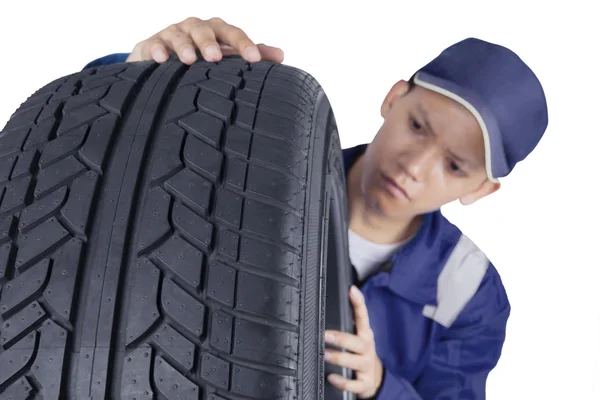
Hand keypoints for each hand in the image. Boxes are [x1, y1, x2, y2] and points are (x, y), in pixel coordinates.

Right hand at [126, 16, 283, 64]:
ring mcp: (173, 34)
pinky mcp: (151, 44)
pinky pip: (153, 45)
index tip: (254, 60)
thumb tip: (281, 56)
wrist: (167, 61)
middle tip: (215, 58)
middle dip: (210, 42)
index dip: (244, 45)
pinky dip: (157, 50)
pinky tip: (162, 60)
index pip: (233, 34)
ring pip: (179, 35)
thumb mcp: (227, 57)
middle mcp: (195, 28)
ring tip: (189, 60)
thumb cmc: (203, 58)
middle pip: (204, 30)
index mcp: (217, 31)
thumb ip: (252, 55)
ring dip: (184, 46)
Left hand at [324, 285, 383, 398]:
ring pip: (354, 361)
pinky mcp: (364, 383)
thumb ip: (351, 322)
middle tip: (325, 335)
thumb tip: (338, 302)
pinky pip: (353, 384)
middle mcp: (367, 350)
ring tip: (324, 354)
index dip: (358, 303)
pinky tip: (332, 377)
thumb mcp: (360, 337)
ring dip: (339, 357)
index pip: (363, 317)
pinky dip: (342, 382)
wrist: (376, 379)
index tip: (352, 290)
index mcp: (365, 335)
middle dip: (341, 338)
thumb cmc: (362, 354)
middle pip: (357, 342)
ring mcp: (366, 366)